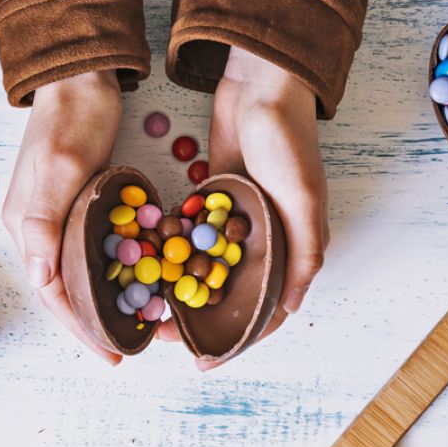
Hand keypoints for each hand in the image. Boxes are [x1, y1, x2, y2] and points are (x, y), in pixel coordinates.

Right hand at [2, 71, 123, 364]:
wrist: (79, 77)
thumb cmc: (72, 119)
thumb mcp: (61, 168)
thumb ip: (45, 222)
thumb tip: (39, 280)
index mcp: (25, 226)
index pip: (50, 293)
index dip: (80, 328)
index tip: (111, 353)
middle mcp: (35, 229)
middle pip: (61, 290)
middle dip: (90, 324)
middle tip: (125, 348)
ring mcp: (54, 217)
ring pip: (75, 274)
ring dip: (99, 302)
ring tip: (129, 323)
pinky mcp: (75, 204)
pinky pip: (88, 251)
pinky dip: (108, 273)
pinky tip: (130, 282)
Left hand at [158, 47, 328, 368]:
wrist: (260, 85)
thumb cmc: (288, 141)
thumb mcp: (303, 198)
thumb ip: (303, 252)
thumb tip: (292, 308)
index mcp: (291, 247)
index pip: (265, 309)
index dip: (236, 339)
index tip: (204, 361)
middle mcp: (263, 240)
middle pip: (228, 295)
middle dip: (197, 320)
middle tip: (161, 335)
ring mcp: (234, 221)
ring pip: (204, 269)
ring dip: (179, 290)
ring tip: (147, 309)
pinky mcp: (211, 199)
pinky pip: (189, 236)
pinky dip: (171, 253)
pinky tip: (144, 268)